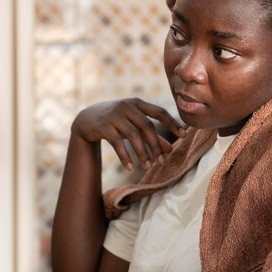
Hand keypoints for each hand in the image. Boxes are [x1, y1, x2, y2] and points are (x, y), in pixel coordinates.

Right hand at [71, 98, 186, 169]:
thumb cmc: (117, 121)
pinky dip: (125, 156)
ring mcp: (115, 115)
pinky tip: (130, 167)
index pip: (159, 112)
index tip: (184, 135)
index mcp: (138, 103)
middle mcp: (128, 107)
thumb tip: (171, 150)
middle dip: (156, 145)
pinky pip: (117, 143)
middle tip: (161, 161)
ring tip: (147, 167)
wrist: (87, 119)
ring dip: (142, 152)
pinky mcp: (103, 126)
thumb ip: (152, 135)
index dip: (172, 123)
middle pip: (147, 126)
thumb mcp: (134, 124)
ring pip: (133, 135)